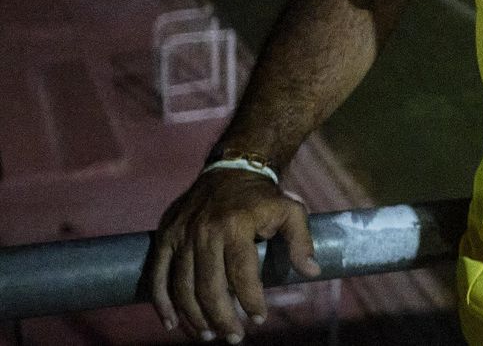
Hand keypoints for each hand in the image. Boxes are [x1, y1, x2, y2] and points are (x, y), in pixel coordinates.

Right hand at [149, 170, 319, 341]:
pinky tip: (171, 323)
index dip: (250, 301)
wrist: (232, 168)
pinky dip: (161, 302)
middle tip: (235, 338)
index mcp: (236, 226)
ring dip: (194, 317)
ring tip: (209, 336)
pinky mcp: (164, 236)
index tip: (260, 319)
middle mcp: (204, 232)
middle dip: (222, 318)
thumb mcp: (291, 211)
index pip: (241, 274)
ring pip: (182, 287)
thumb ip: (301, 242)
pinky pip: (157, 275)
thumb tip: (311, 272)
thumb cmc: (264, 197)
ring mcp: (180, 234)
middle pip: (209, 287)